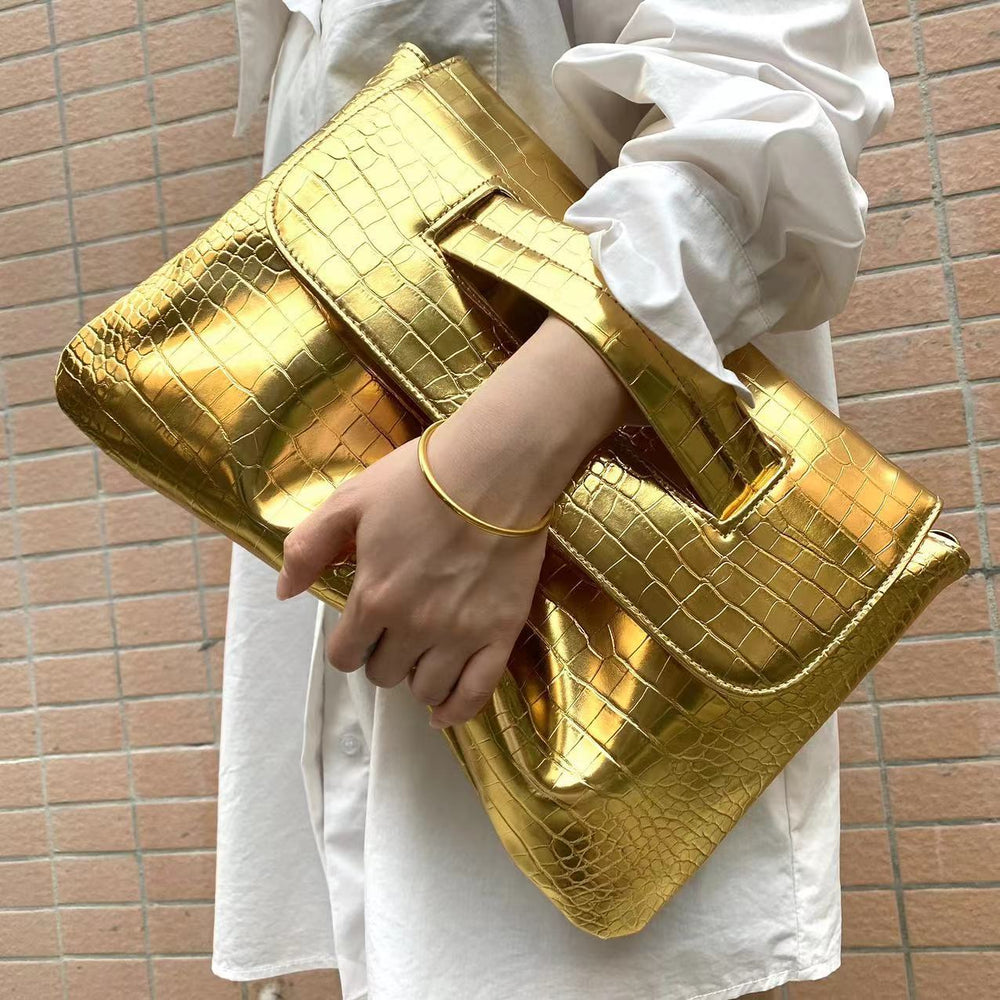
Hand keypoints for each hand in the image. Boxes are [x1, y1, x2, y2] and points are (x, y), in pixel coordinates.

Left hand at [276, 313, 640, 727]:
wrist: (495, 469)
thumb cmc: (420, 480)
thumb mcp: (350, 501)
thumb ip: (308, 548)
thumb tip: (284, 592)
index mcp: (374, 597)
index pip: (344, 655)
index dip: (347, 644)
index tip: (359, 628)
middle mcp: (414, 625)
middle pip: (384, 674)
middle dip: (382, 656)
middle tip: (395, 631)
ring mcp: (460, 634)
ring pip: (426, 689)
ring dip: (416, 678)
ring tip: (421, 655)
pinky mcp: (500, 633)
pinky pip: (476, 693)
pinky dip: (456, 709)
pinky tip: (444, 709)